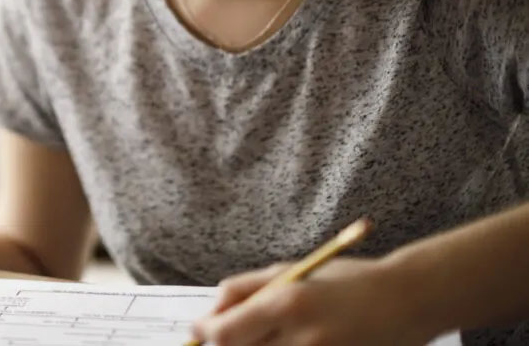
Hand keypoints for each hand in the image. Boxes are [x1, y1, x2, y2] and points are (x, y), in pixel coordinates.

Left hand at [190, 258, 437, 345]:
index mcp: (287, 304)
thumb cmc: (347, 281)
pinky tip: (293, 341)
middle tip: (239, 332)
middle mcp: (302, 339)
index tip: (201, 330)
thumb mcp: (294, 271)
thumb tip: (210, 312)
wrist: (409, 301)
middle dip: (232, 343)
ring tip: (278, 334)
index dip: (206, 333)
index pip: (224, 334)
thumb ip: (246, 289)